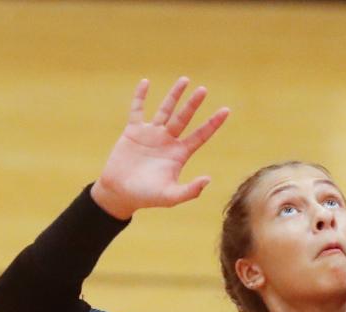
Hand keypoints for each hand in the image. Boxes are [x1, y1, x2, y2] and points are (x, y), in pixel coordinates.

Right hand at [91, 77, 229, 219]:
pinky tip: (146, 82)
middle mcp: (168, 141)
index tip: (226, 110)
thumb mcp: (171, 196)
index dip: (213, 123)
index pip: (201, 135)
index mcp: (179, 154)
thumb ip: (190, 190)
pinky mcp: (133, 132)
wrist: (119, 193)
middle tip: (204, 90)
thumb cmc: (146, 197)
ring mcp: (151, 135)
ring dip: (174, 95)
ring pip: (165, 110)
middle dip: (194, 104)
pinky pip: (137, 110)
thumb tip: (208, 179)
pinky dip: (140, 96)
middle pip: (184, 118)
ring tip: (185, 80)